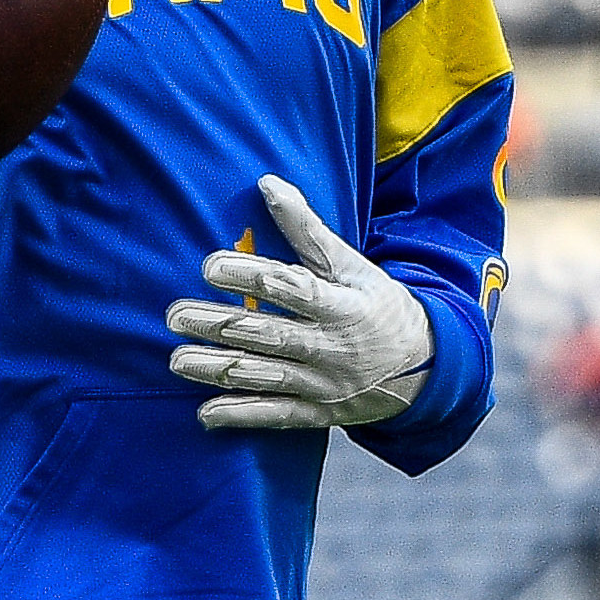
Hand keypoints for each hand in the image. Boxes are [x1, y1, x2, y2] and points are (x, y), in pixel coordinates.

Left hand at [166, 174, 431, 429]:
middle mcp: (332, 347)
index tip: (209, 266)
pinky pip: (277, 416)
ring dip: (219, 370)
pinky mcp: (319, 413)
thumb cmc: (378, 305)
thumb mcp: (352, 265)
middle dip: (219, 326)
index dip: (250, 276)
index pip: (292, 288)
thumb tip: (267, 183)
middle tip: (174, 315)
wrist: (425, 368)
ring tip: (177, 360)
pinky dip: (242, 415)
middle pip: (269, 335)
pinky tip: (205, 413)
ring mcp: (325, 385)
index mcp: (343, 305)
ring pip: (265, 377)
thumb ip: (307, 229)